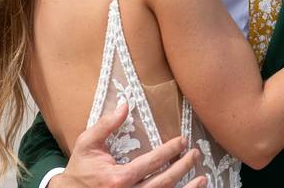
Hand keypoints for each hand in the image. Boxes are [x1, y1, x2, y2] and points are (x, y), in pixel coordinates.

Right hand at [49, 103, 206, 187]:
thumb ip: (106, 125)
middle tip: (195, 154)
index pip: (150, 163)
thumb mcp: (87, 144)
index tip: (182, 141)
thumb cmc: (80, 168)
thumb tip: (125, 104)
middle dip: (183, 167)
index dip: (169, 151)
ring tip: (203, 178)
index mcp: (117, 179)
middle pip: (162, 182)